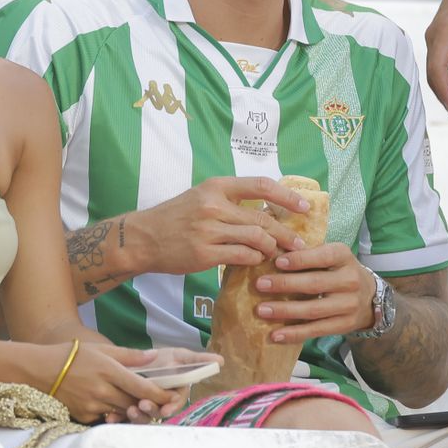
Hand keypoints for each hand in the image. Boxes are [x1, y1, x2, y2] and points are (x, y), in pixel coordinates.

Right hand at [48, 342, 196, 424]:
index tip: (171, 397)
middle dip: (148, 404)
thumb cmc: (71, 355)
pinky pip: (106, 417)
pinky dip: (112, 413)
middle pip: (135, 403)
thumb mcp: (100, 348)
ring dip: (132, 409)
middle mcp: (102, 390)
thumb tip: (153, 356)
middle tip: (159, 402)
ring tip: (138, 404)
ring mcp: (93, 405)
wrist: (40, 370)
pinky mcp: (84, 416)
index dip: (160, 394)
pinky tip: (111, 405)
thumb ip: (128, 355)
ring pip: (123, 412)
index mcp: (109, 370)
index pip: (142, 387)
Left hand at [114, 347, 224, 423]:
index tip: (165, 410)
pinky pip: (124, 419)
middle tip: (140, 406)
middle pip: (158, 412)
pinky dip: (117, 420)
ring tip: (128, 411)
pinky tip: (110, 418)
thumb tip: (220, 360)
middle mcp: (161, 403)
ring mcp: (145, 407)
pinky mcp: (128, 409)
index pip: (176, 403)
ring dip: (136, 417)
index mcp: (174, 393)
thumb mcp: (179, 356)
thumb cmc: (164, 359)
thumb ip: (198, 360)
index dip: (172, 407)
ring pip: (143, 418)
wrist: (136, 359)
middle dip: (151, 412)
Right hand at [128, 177, 310, 275]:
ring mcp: (209, 230)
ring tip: (276, 255)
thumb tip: (268, 210)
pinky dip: (254, 260)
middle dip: (286, 233)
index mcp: (215, 186)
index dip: (287, 197)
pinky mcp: (204, 254)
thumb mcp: (201, 197)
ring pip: (257, 239)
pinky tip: (255, 262)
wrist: (143, 238)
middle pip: (263, 218)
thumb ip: (230, 201)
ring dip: (271, 249)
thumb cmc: (175, 217)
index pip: (261, 185)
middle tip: (299, 244)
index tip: (304, 207)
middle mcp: (213, 205)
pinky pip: (242, 257)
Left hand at [252, 243, 375, 343]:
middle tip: (260, 285)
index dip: (300, 260)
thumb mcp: (329, 255)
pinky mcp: (345, 325)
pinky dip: (295, 334)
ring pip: (313, 309)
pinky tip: (275, 335)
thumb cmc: (337, 270)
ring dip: (285, 311)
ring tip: (262, 310)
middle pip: (314, 284)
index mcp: (343, 256)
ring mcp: (349, 305)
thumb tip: (272, 253)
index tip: (277, 262)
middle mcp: (350, 280)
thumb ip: (307, 253)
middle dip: (284, 284)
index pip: (322, 256)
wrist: (368, 296)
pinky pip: (317, 330)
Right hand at [424, 0, 447, 125]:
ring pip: (433, 71)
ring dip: (444, 92)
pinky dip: (443, 82)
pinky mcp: (439, 38)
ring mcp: (434, 37)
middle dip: (446, 100)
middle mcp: (433, 36)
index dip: (447, 94)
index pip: (437, 70)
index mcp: (444, 32)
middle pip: (432, 75)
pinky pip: (437, 64)